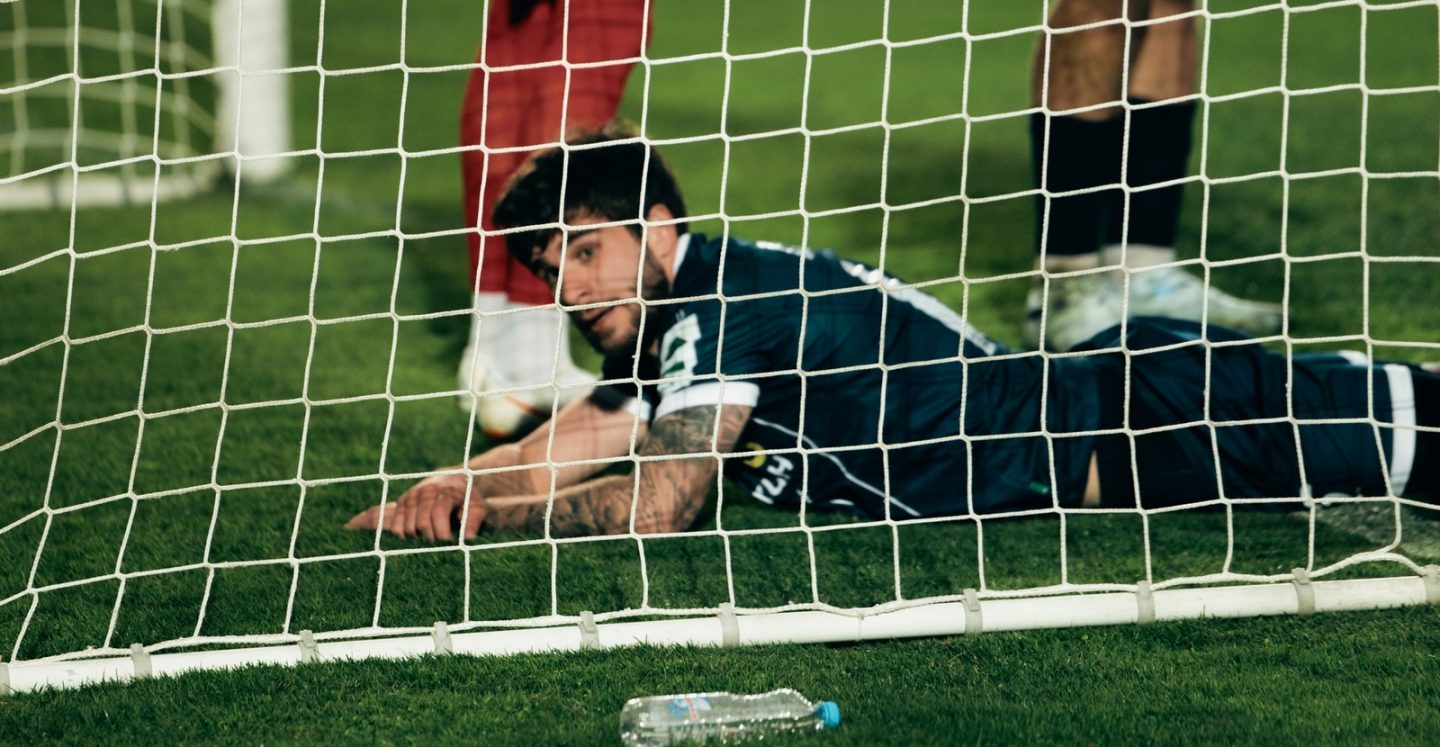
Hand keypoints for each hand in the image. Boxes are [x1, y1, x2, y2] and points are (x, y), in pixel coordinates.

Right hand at [344, 472, 487, 540]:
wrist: (453, 480)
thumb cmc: (467, 497)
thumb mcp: (477, 507)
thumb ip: (473, 521)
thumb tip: (468, 538)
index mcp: (445, 491)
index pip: (438, 513)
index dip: (442, 532)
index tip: (449, 541)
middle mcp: (426, 491)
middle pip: (422, 523)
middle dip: (431, 537)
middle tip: (440, 539)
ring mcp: (412, 496)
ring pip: (408, 526)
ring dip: (419, 537)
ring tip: (431, 534)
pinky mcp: (402, 501)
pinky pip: (396, 525)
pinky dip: (404, 534)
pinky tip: (417, 534)